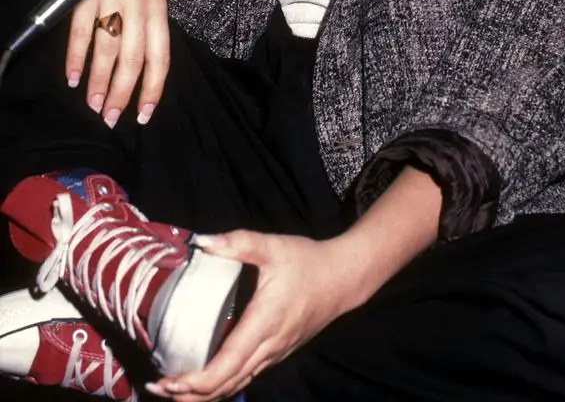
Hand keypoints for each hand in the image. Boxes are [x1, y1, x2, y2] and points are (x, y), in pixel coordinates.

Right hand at [66, 0, 169, 126]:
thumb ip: (148, 24)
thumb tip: (141, 63)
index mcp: (159, 11)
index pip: (160, 59)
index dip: (152, 89)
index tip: (142, 115)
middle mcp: (140, 8)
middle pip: (133, 60)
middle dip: (122, 94)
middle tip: (110, 118)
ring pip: (108, 50)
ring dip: (99, 81)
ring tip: (92, 104)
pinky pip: (81, 31)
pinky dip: (75, 56)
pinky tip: (72, 76)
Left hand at [148, 231, 367, 400]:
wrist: (344, 277)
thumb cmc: (308, 261)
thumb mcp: (273, 247)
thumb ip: (238, 243)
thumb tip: (200, 240)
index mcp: (264, 323)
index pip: (226, 365)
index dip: (195, 382)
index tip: (168, 382)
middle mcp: (269, 346)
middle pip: (226, 384)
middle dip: (190, 395)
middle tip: (157, 388)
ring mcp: (276, 353)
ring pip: (237, 385)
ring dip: (205, 394)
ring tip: (175, 391)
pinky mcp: (279, 351)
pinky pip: (247, 377)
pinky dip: (223, 384)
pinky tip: (207, 378)